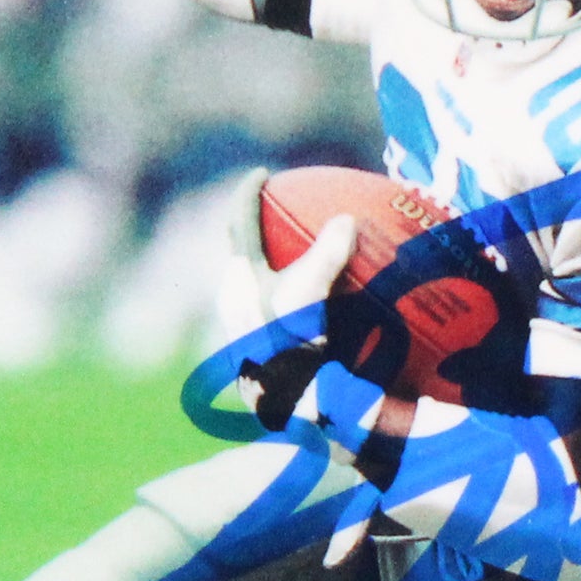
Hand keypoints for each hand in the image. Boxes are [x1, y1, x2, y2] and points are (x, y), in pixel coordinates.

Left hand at [212, 170, 356, 429]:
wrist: (283, 408)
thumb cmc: (290, 347)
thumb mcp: (309, 295)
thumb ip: (326, 254)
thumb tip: (344, 221)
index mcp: (240, 277)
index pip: (240, 220)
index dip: (249, 192)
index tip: (263, 173)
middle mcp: (236, 297)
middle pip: (245, 249)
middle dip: (258, 228)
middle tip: (279, 210)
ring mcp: (245, 322)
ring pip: (258, 278)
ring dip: (276, 260)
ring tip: (300, 251)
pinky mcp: (259, 344)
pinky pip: (275, 302)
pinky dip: (293, 288)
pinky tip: (323, 299)